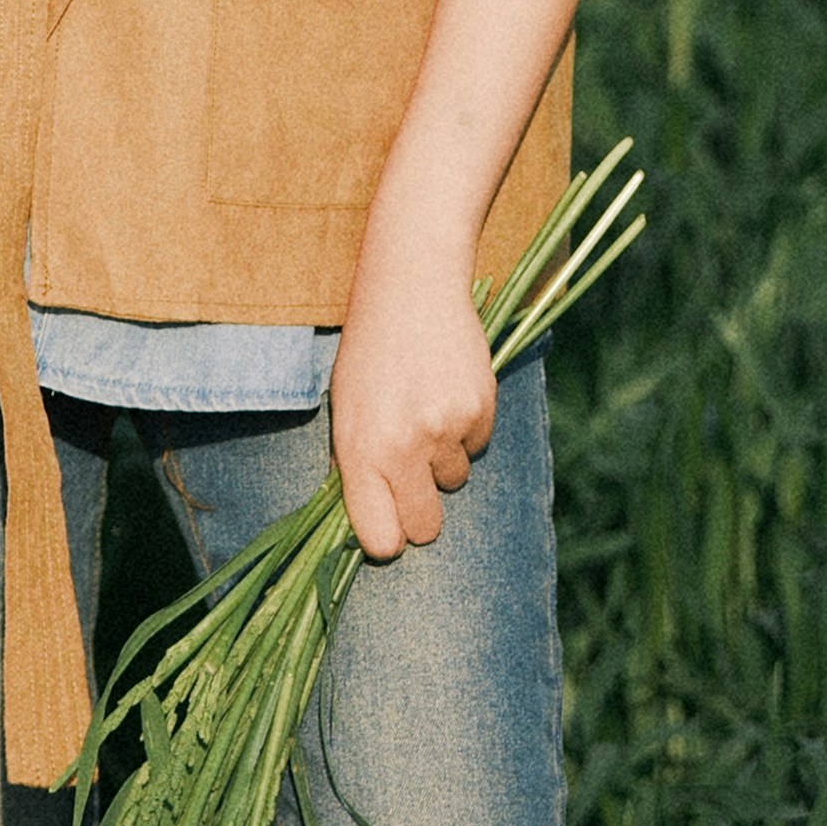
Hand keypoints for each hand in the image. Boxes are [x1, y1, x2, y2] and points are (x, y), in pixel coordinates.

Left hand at [332, 196, 500, 560]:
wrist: (412, 286)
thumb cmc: (369, 350)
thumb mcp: (346, 409)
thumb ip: (357, 464)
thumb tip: (375, 517)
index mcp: (359, 451)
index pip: (380, 539)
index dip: (386, 538)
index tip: (388, 527)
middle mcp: (403, 447)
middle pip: (426, 527)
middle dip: (420, 511)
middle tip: (412, 475)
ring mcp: (445, 429)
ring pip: (454, 481)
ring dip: (443, 459)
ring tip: (425, 409)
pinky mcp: (480, 409)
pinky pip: (478, 446)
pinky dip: (467, 428)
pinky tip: (448, 391)